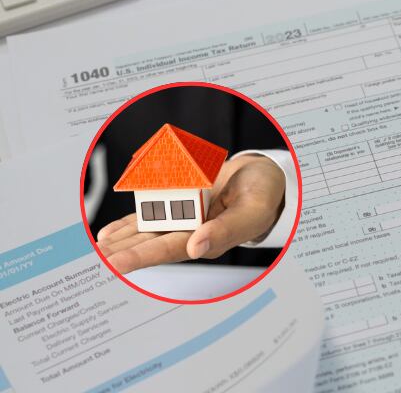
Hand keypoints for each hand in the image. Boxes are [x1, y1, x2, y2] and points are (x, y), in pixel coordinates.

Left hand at [96, 155, 285, 274]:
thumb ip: (226, 231)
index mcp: (209, 239)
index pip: (170, 250)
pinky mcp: (180, 202)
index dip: (142, 257)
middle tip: (98, 258)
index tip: (116, 264)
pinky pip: (151, 214)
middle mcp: (192, 232)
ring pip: (147, 230)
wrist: (263, 177)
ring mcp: (185, 217)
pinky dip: (129, 223)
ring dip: (122, 239)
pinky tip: (109, 233)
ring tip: (98, 248)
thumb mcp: (251, 212)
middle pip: (152, 242)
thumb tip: (196, 248)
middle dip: (124, 252)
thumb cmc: (263, 196)